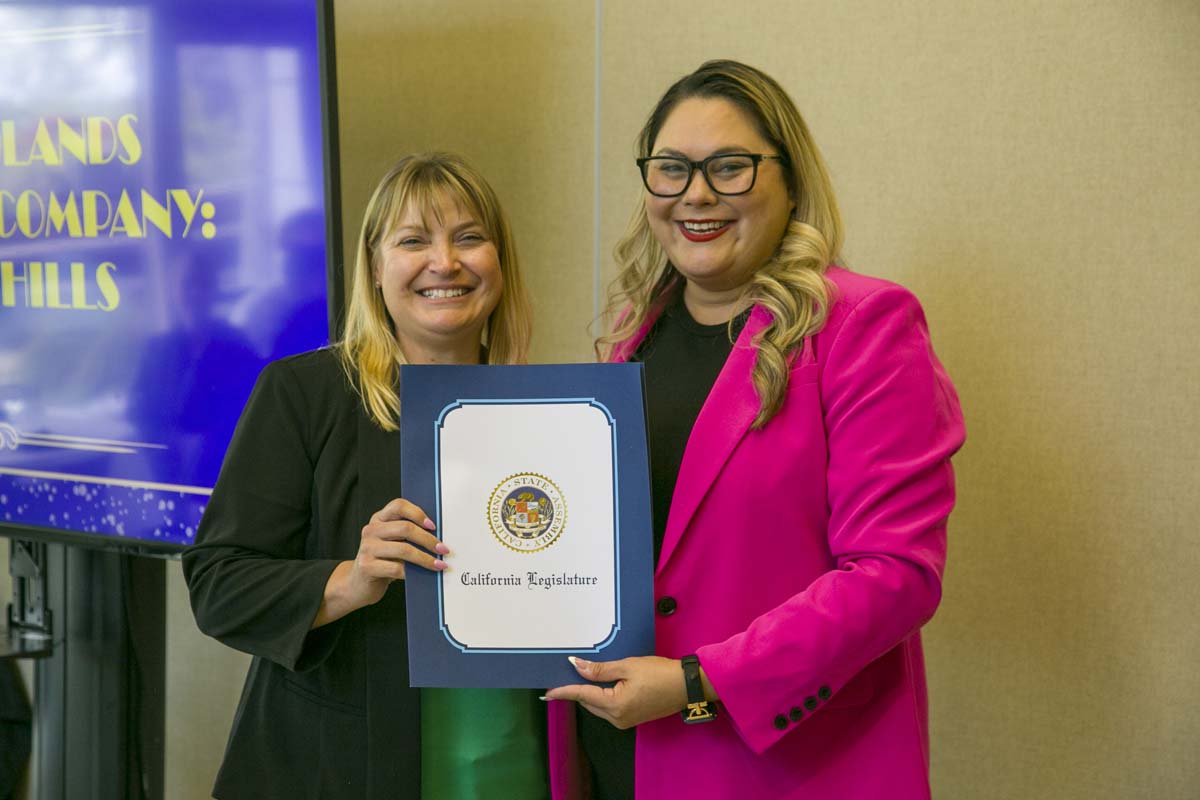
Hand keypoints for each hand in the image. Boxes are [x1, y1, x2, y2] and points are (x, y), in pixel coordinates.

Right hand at [313, 498, 447, 626]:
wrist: (357, 585)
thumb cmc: (382, 561)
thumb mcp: (392, 543)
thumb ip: (407, 534)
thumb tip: (438, 536)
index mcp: (379, 519)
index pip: (398, 505)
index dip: (418, 513)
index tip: (434, 526)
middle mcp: (371, 530)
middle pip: (405, 528)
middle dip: (428, 539)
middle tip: (443, 549)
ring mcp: (367, 548)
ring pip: (404, 549)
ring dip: (425, 558)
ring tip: (439, 564)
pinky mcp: (367, 566)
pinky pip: (396, 568)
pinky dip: (413, 573)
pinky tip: (422, 576)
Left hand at [543, 656, 688, 728]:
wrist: (686, 686)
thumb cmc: (659, 673)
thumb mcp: (628, 666)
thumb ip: (600, 670)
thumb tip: (577, 666)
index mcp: (615, 705)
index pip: (582, 695)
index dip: (563, 692)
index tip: (547, 692)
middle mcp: (617, 718)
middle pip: (589, 702)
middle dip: (578, 689)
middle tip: (568, 672)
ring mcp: (625, 721)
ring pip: (598, 706)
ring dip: (591, 692)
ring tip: (585, 674)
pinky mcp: (632, 719)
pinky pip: (609, 708)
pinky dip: (603, 696)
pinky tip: (604, 683)